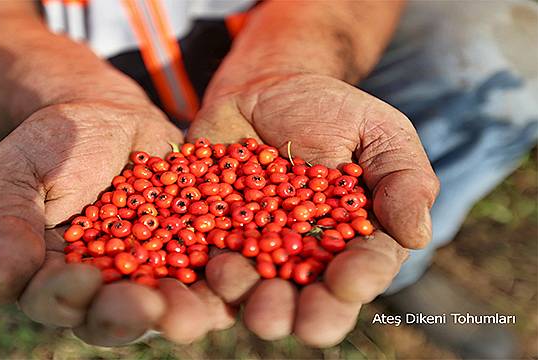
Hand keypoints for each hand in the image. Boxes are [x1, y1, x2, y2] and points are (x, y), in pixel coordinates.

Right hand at [0, 101, 234, 345]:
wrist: (108, 113)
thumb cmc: (52, 144)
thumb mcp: (16, 175)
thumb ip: (5, 227)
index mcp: (52, 279)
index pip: (55, 303)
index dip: (67, 298)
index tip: (83, 278)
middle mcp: (104, 289)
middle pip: (115, 318)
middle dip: (130, 316)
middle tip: (147, 307)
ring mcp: (152, 274)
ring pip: (166, 307)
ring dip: (182, 314)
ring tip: (192, 312)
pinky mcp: (192, 252)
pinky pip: (209, 276)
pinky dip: (222, 281)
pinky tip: (233, 275)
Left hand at [188, 74, 439, 345]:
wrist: (263, 90)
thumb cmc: (328, 111)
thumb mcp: (377, 130)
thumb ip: (402, 178)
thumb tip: (417, 235)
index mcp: (353, 240)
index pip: (363, 269)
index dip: (358, 280)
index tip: (348, 282)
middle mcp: (304, 257)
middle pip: (306, 298)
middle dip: (301, 314)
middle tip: (294, 319)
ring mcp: (255, 249)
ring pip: (251, 290)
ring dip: (244, 294)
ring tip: (235, 274)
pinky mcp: (212, 237)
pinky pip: (203, 264)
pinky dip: (198, 274)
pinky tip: (198, 270)